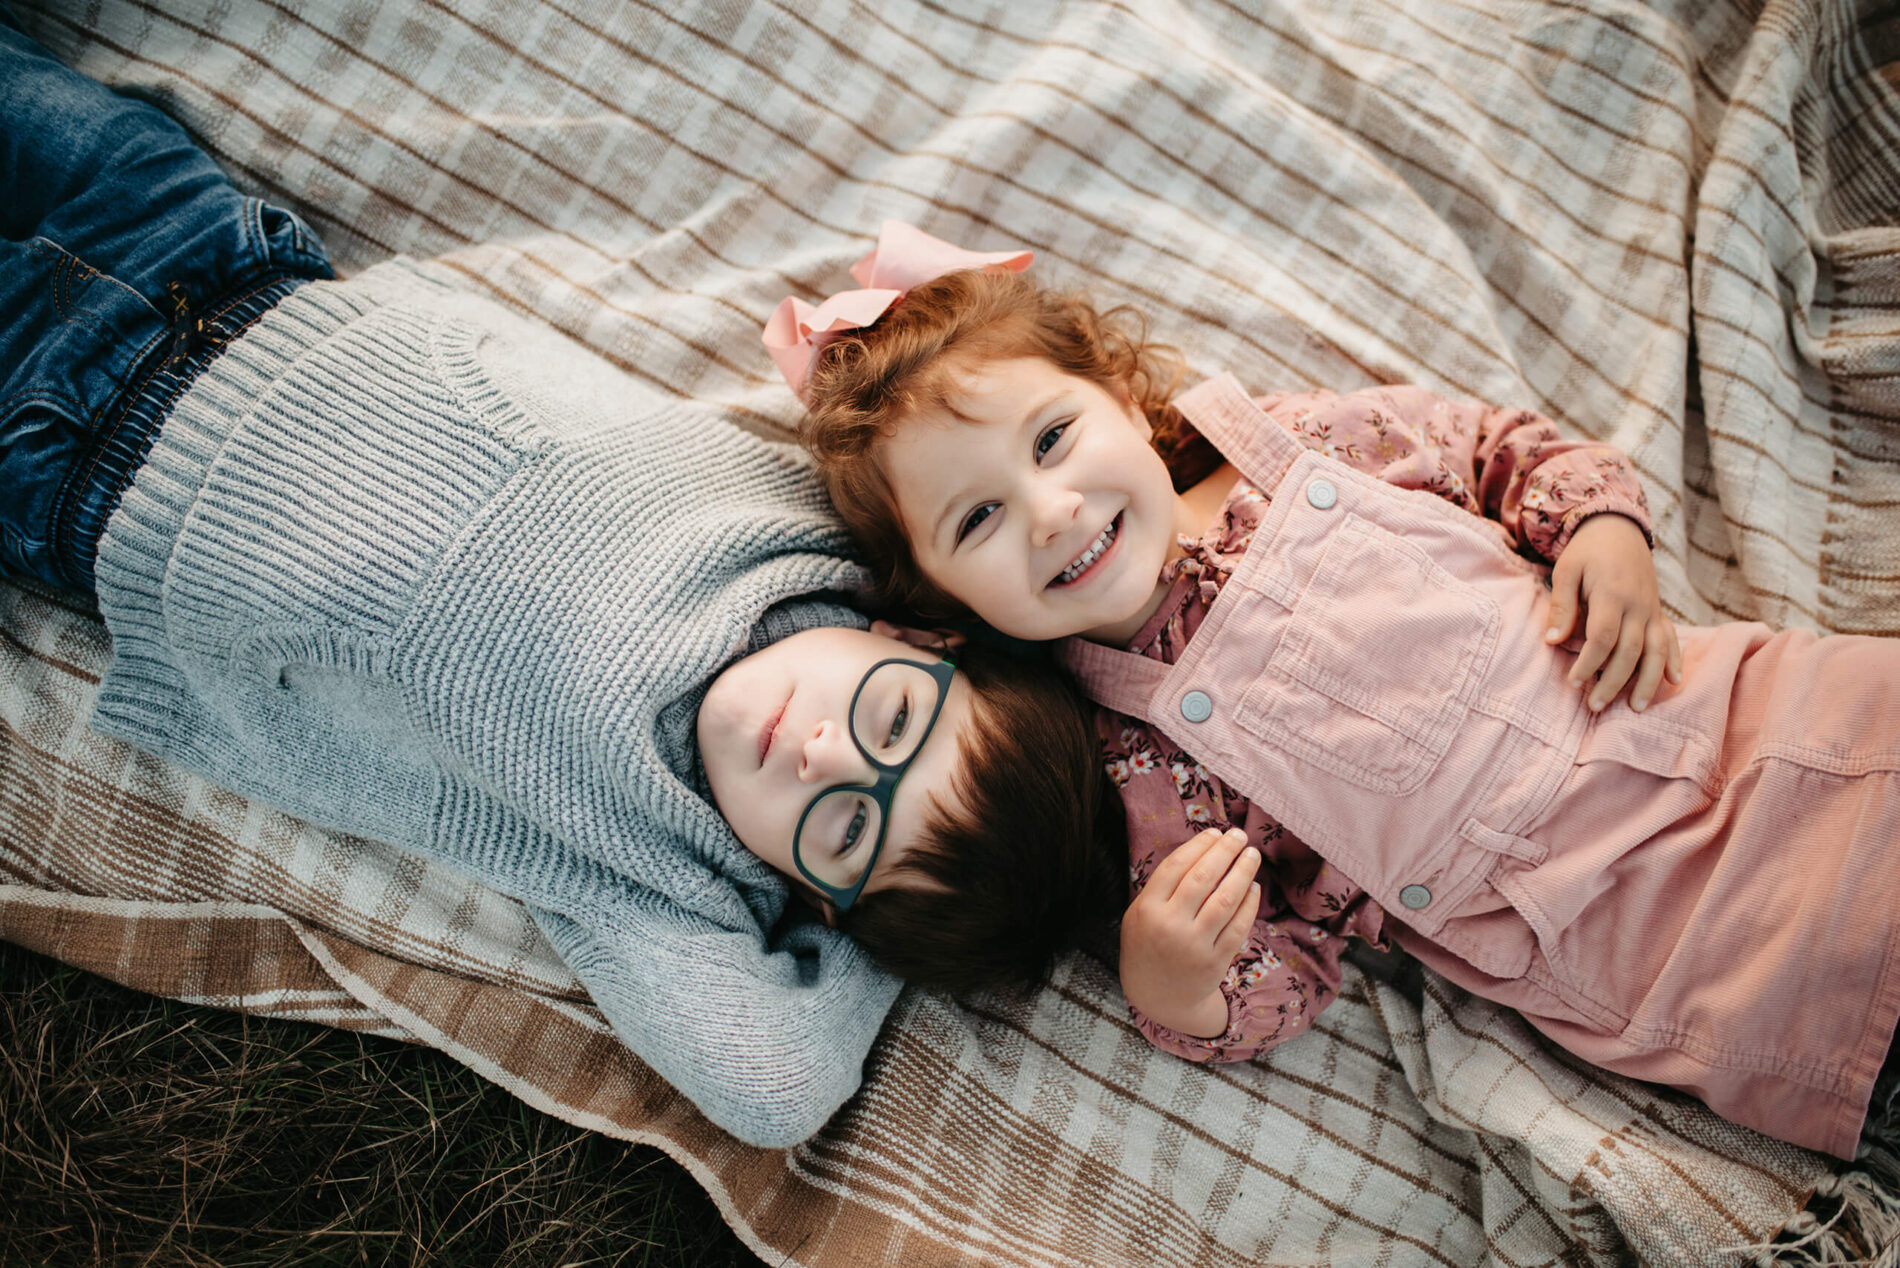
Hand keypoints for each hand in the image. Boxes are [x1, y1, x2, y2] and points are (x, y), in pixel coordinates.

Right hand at [1119, 826, 1261, 1037]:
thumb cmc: (1148, 946)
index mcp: (1147, 909)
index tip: (1215, 832)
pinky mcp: (1215, 962)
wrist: (1157, 997)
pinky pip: (1238, 926)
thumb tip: (1201, 851)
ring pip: (1225, 900)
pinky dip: (1249, 904)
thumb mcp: (1139, 915)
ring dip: (1242, 872)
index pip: (1176, 866)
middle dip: (1225, 851)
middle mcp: (1170, 925)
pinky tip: (1254, 888)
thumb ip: (1161, 887)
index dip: (1199, 846)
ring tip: (1252, 855)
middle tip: (1239, 835)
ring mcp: (1194, 945)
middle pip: (1203, 878)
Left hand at [1544, 514, 1681, 711]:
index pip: (1603, 637)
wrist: (1618, 529)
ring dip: (1647, 680)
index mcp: (1611, 594)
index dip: (1589, 663)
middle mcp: (1637, 604)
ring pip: (1656, 650)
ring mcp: (1652, 609)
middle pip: (1630, 650)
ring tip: (1635, 707)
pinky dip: (1674, 660)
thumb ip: (1561, 606)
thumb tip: (1552, 642)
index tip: (1573, 683)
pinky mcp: (1659, 611)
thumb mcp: (1566, 570)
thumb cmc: (1587, 551)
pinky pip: (1671, 638)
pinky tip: (1672, 682)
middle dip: (1614, 681)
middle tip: (1595, 706)